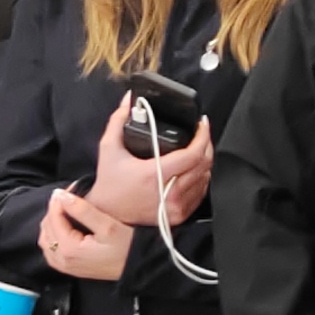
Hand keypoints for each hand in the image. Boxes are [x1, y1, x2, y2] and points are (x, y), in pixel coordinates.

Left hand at [39, 184, 134, 281]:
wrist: (138, 267)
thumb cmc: (127, 247)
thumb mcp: (107, 225)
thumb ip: (82, 210)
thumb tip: (61, 195)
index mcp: (69, 248)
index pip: (53, 217)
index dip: (59, 199)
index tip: (71, 187)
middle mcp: (62, 260)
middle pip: (46, 228)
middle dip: (55, 209)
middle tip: (70, 196)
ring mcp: (65, 266)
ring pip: (46, 239)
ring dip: (52, 222)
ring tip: (66, 208)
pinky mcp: (70, 268)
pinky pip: (51, 250)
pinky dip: (53, 235)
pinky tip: (64, 226)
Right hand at [84, 95, 211, 228]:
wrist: (108, 215)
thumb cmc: (109, 183)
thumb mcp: (108, 149)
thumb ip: (118, 121)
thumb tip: (128, 99)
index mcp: (154, 175)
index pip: (192, 155)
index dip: (203, 136)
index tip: (202, 124)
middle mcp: (168, 193)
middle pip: (204, 165)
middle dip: (206, 145)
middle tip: (201, 134)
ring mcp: (175, 207)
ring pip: (205, 179)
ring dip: (205, 162)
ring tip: (197, 150)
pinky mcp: (179, 215)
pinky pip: (200, 194)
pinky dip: (201, 179)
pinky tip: (194, 170)